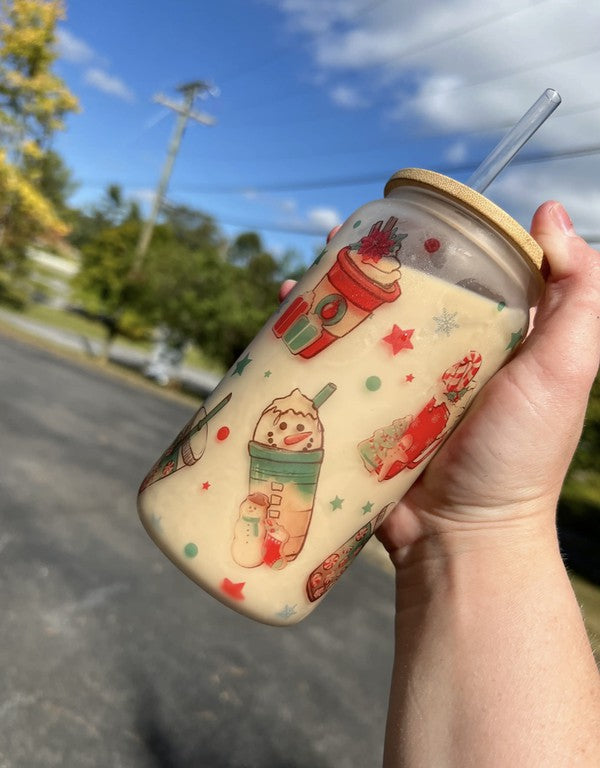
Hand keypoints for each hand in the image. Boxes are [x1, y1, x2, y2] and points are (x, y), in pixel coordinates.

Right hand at [280, 204, 599, 563]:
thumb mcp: (564, 371)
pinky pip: (331, 378)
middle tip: (332, 242)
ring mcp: (397, 391)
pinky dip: (304, 354)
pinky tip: (278, 330)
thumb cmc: (520, 457)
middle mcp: (441, 361)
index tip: (399, 217)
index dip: (429, 240)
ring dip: (325, 303)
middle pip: (397, 298)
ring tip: (297, 281)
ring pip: (357, 333)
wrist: (463, 541)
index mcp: (488, 343)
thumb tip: (550, 215)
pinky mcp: (364, 420)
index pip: (457, 274)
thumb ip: (578, 298)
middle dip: (362, 265)